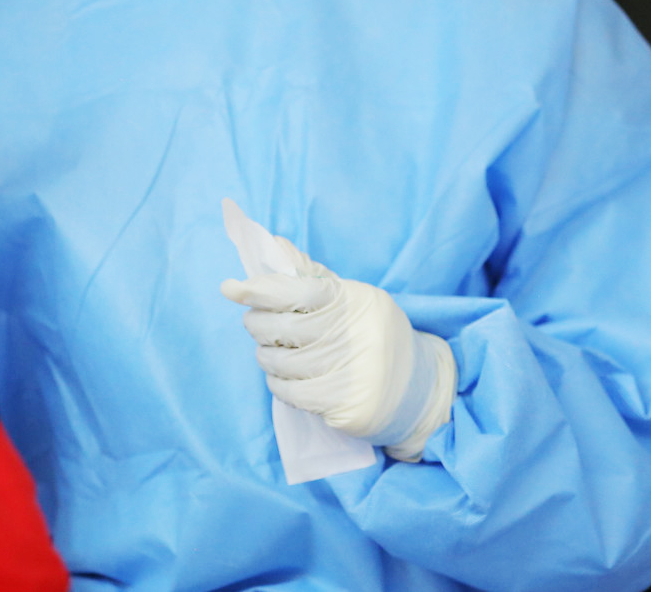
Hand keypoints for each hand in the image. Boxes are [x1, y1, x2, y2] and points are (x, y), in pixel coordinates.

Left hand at [222, 239, 454, 461]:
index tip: (231, 288)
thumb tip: (272, 245)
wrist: (420, 387)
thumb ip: (310, 277)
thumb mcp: (350, 298)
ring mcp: (352, 372)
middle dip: (257, 325)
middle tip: (255, 323)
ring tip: (271, 352)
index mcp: (353, 299)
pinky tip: (283, 378)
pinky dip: (278, 384)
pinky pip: (291, 393)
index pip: (298, 289)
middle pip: (282, 327)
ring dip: (266, 356)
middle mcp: (355, 334)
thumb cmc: (372, 334)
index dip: (260, 288)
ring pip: (281, 362)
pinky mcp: (347, 405)